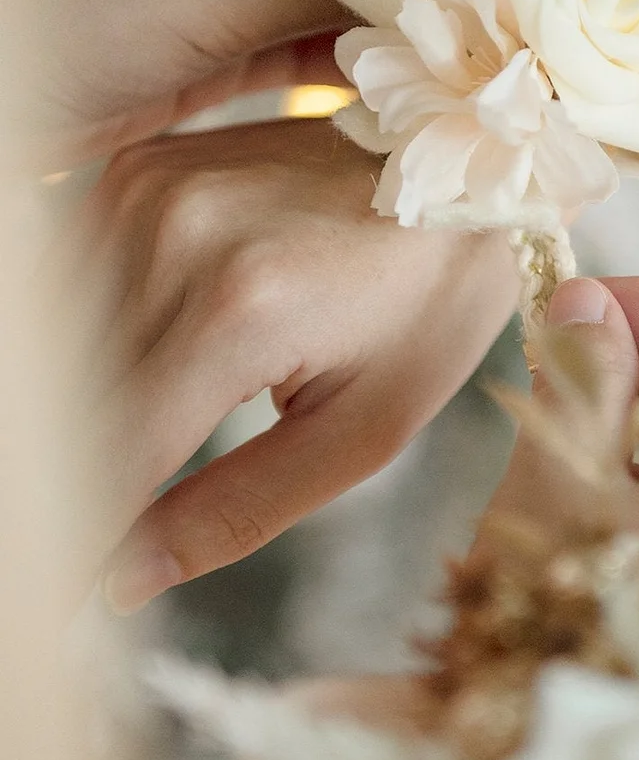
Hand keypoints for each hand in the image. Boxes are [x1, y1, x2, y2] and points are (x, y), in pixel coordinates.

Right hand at [73, 115, 516, 610]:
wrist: (461, 167)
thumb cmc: (429, 305)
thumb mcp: (363, 429)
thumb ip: (238, 509)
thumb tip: (121, 579)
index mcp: (241, 311)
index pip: (110, 451)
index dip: (83, 531)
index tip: (75, 592)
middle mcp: (175, 238)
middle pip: (69, 398)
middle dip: (74, 474)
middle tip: (104, 527)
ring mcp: (145, 191)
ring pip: (56, 340)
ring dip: (76, 406)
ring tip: (138, 444)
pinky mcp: (135, 167)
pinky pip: (70, 277)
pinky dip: (85, 338)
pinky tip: (145, 359)